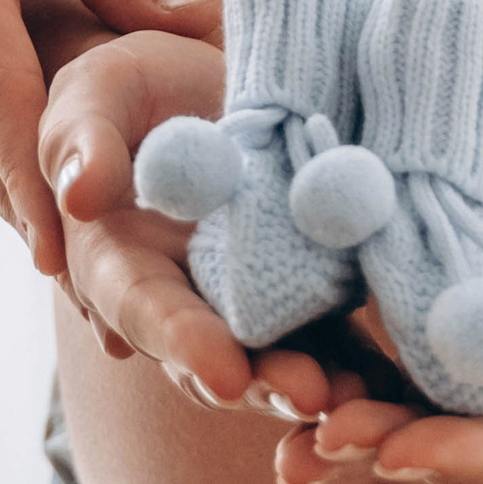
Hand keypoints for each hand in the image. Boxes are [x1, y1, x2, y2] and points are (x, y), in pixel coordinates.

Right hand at [39, 28, 351, 419]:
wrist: (212, 83)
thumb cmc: (135, 88)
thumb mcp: (98, 92)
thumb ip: (83, 139)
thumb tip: (80, 195)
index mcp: (121, 267)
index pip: (146, 313)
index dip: (184, 343)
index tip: (222, 370)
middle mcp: (187, 304)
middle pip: (221, 360)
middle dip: (265, 382)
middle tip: (310, 396)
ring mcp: (256, 306)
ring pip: (285, 362)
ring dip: (323, 387)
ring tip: (363, 400)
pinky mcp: (315, 291)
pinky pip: (340, 340)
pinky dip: (367, 368)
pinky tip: (402, 384)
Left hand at [275, 106, 482, 483]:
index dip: (467, 459)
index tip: (400, 455)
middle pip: (455, 442)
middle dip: (385, 444)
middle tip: (317, 440)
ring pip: (410, 399)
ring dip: (347, 411)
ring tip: (276, 411)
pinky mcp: (454, 308)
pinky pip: (393, 335)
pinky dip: (342, 344)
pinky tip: (281, 341)